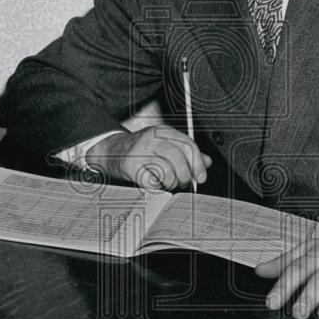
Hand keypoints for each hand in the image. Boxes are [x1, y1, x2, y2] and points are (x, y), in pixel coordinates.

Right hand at [84, 126, 211, 191]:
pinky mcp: (130, 166)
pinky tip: (154, 183)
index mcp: (162, 131)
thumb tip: (207, 162)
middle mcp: (151, 138)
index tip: (201, 177)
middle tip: (183, 183)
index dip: (197, 163)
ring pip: (166, 171)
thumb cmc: (141, 150)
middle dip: (185, 175)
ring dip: (171, 183)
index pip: (187, 145)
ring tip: (168, 183)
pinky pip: (151, 182)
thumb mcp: (164, 145)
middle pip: (178, 157)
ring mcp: (139, 152)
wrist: (111, 151)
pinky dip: (157, 187)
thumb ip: (186, 153)